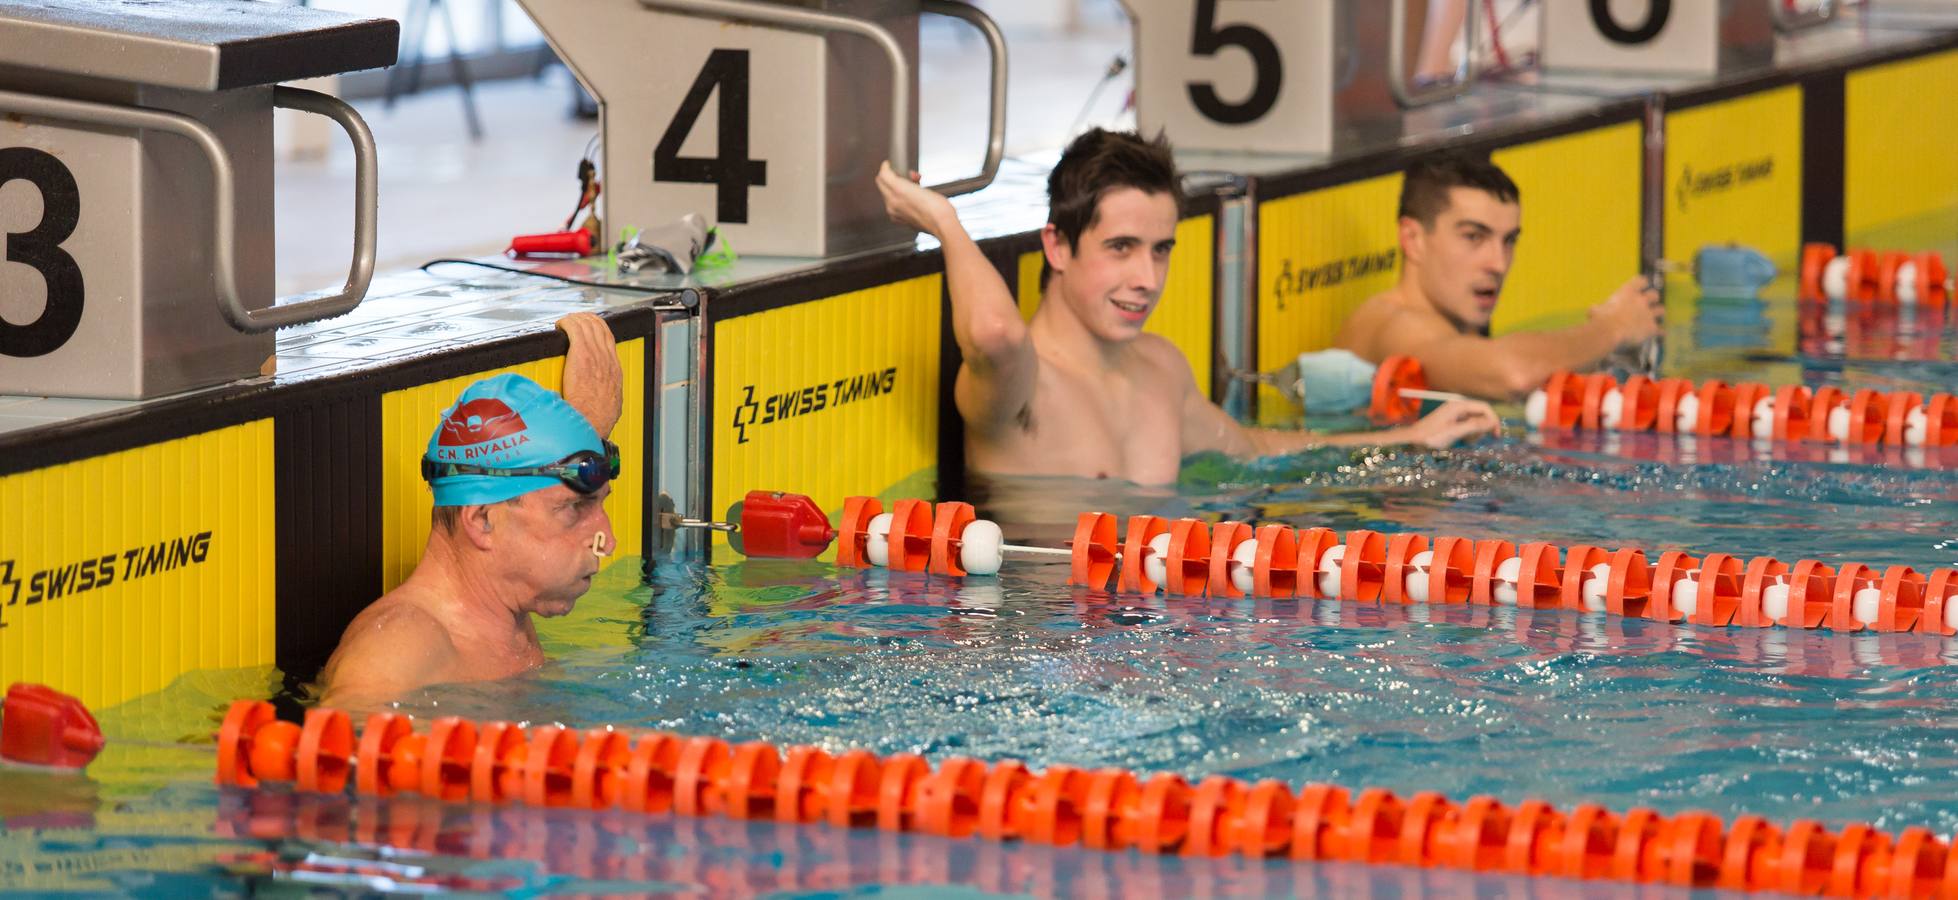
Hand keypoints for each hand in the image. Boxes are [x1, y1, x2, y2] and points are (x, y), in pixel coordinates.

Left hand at [556, 312, 621, 438]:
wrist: (591, 423)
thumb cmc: (596, 420)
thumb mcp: (610, 405)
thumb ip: (605, 395)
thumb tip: (597, 401)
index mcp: (614, 370)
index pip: (608, 338)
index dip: (597, 328)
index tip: (587, 327)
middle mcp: (607, 359)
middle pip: (599, 327)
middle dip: (585, 319)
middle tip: (572, 321)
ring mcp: (595, 356)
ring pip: (588, 324)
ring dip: (574, 319)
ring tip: (564, 322)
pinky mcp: (581, 355)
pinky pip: (575, 329)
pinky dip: (566, 323)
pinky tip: (559, 325)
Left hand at [875, 161, 956, 237]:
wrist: (943, 225)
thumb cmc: (937, 207)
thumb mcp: (920, 187)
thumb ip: (907, 180)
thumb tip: (900, 176)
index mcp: (897, 192)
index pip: (882, 175)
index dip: (888, 167)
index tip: (893, 164)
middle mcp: (892, 203)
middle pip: (883, 184)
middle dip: (895, 176)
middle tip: (909, 176)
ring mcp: (895, 213)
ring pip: (889, 193)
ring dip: (898, 186)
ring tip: (915, 185)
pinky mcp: (900, 219)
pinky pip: (894, 204)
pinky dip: (900, 197)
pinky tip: (913, 197)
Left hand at [1403, 398, 1501, 448]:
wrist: (1412, 441)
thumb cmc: (1431, 436)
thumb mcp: (1454, 432)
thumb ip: (1474, 425)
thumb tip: (1493, 422)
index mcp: (1459, 406)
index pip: (1485, 408)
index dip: (1493, 420)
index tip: (1496, 435)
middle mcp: (1458, 407)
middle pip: (1481, 415)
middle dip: (1482, 428)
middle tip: (1473, 441)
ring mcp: (1454, 414)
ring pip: (1474, 422)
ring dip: (1475, 433)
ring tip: (1465, 442)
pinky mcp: (1451, 422)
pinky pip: (1466, 426)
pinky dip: (1468, 434)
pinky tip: (1461, 441)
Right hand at [1588, 275, 1663, 347]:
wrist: (1609, 332)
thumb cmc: (1599, 319)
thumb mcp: (1595, 310)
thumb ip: (1597, 309)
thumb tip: (1592, 310)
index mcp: (1627, 292)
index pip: (1641, 281)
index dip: (1642, 283)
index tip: (1641, 285)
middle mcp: (1641, 301)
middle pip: (1654, 294)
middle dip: (1652, 299)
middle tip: (1647, 304)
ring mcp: (1648, 314)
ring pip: (1661, 310)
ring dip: (1658, 314)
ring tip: (1654, 319)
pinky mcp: (1652, 328)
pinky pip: (1661, 330)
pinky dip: (1660, 332)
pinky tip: (1659, 335)